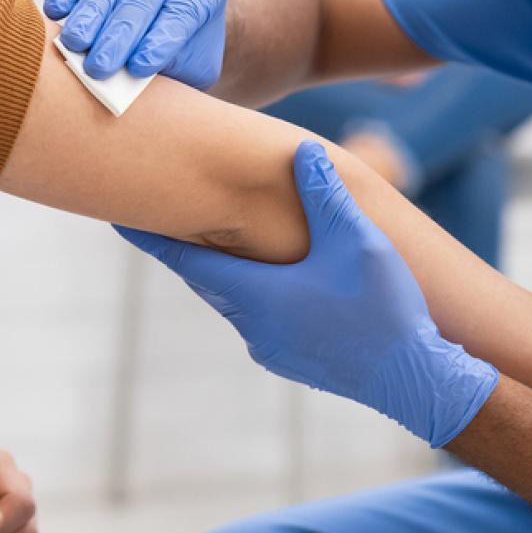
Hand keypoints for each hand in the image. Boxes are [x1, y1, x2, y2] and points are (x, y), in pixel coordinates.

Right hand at [42, 0, 227, 84]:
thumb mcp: (193, 64)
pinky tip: (56, 10)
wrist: (179, 11)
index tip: (138, 69)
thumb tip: (127, 81)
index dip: (160, 40)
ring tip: (74, 46)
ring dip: (89, 16)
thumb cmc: (187, 47)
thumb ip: (169, 70)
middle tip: (98, 68)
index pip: (184, 12)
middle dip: (118, 34)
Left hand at [117, 141, 498, 446]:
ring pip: (234, 298)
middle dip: (185, 243)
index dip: (149, 235)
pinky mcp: (292, 359)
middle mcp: (252, 324)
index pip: (185, 256)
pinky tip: (277, 276)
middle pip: (205, 276)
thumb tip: (301, 150)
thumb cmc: (384, 309)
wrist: (415, 382)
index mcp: (256, 293)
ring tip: (218, 236)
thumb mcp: (358, 240)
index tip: (116, 215)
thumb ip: (325, 194)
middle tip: (161, 212)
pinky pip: (260, 317)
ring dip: (224, 268)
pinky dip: (254, 291)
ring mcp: (271, 347)